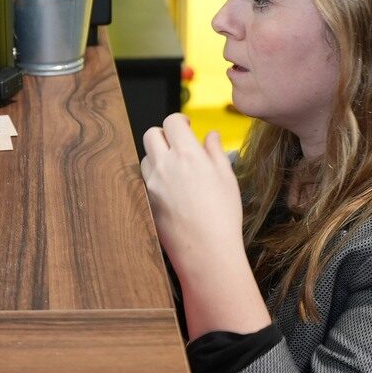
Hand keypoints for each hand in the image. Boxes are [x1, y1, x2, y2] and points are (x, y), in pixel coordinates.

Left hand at [140, 114, 263, 337]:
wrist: (206, 251)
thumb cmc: (223, 216)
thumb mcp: (227, 178)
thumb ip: (215, 152)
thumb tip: (209, 135)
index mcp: (187, 155)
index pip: (172, 122)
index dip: (179, 121)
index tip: (186, 126)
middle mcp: (164, 165)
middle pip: (151, 134)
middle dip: (163, 134)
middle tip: (177, 143)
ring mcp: (151, 184)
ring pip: (145, 157)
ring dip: (157, 156)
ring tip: (175, 167)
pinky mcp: (146, 201)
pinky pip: (144, 180)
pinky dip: (154, 176)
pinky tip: (170, 188)